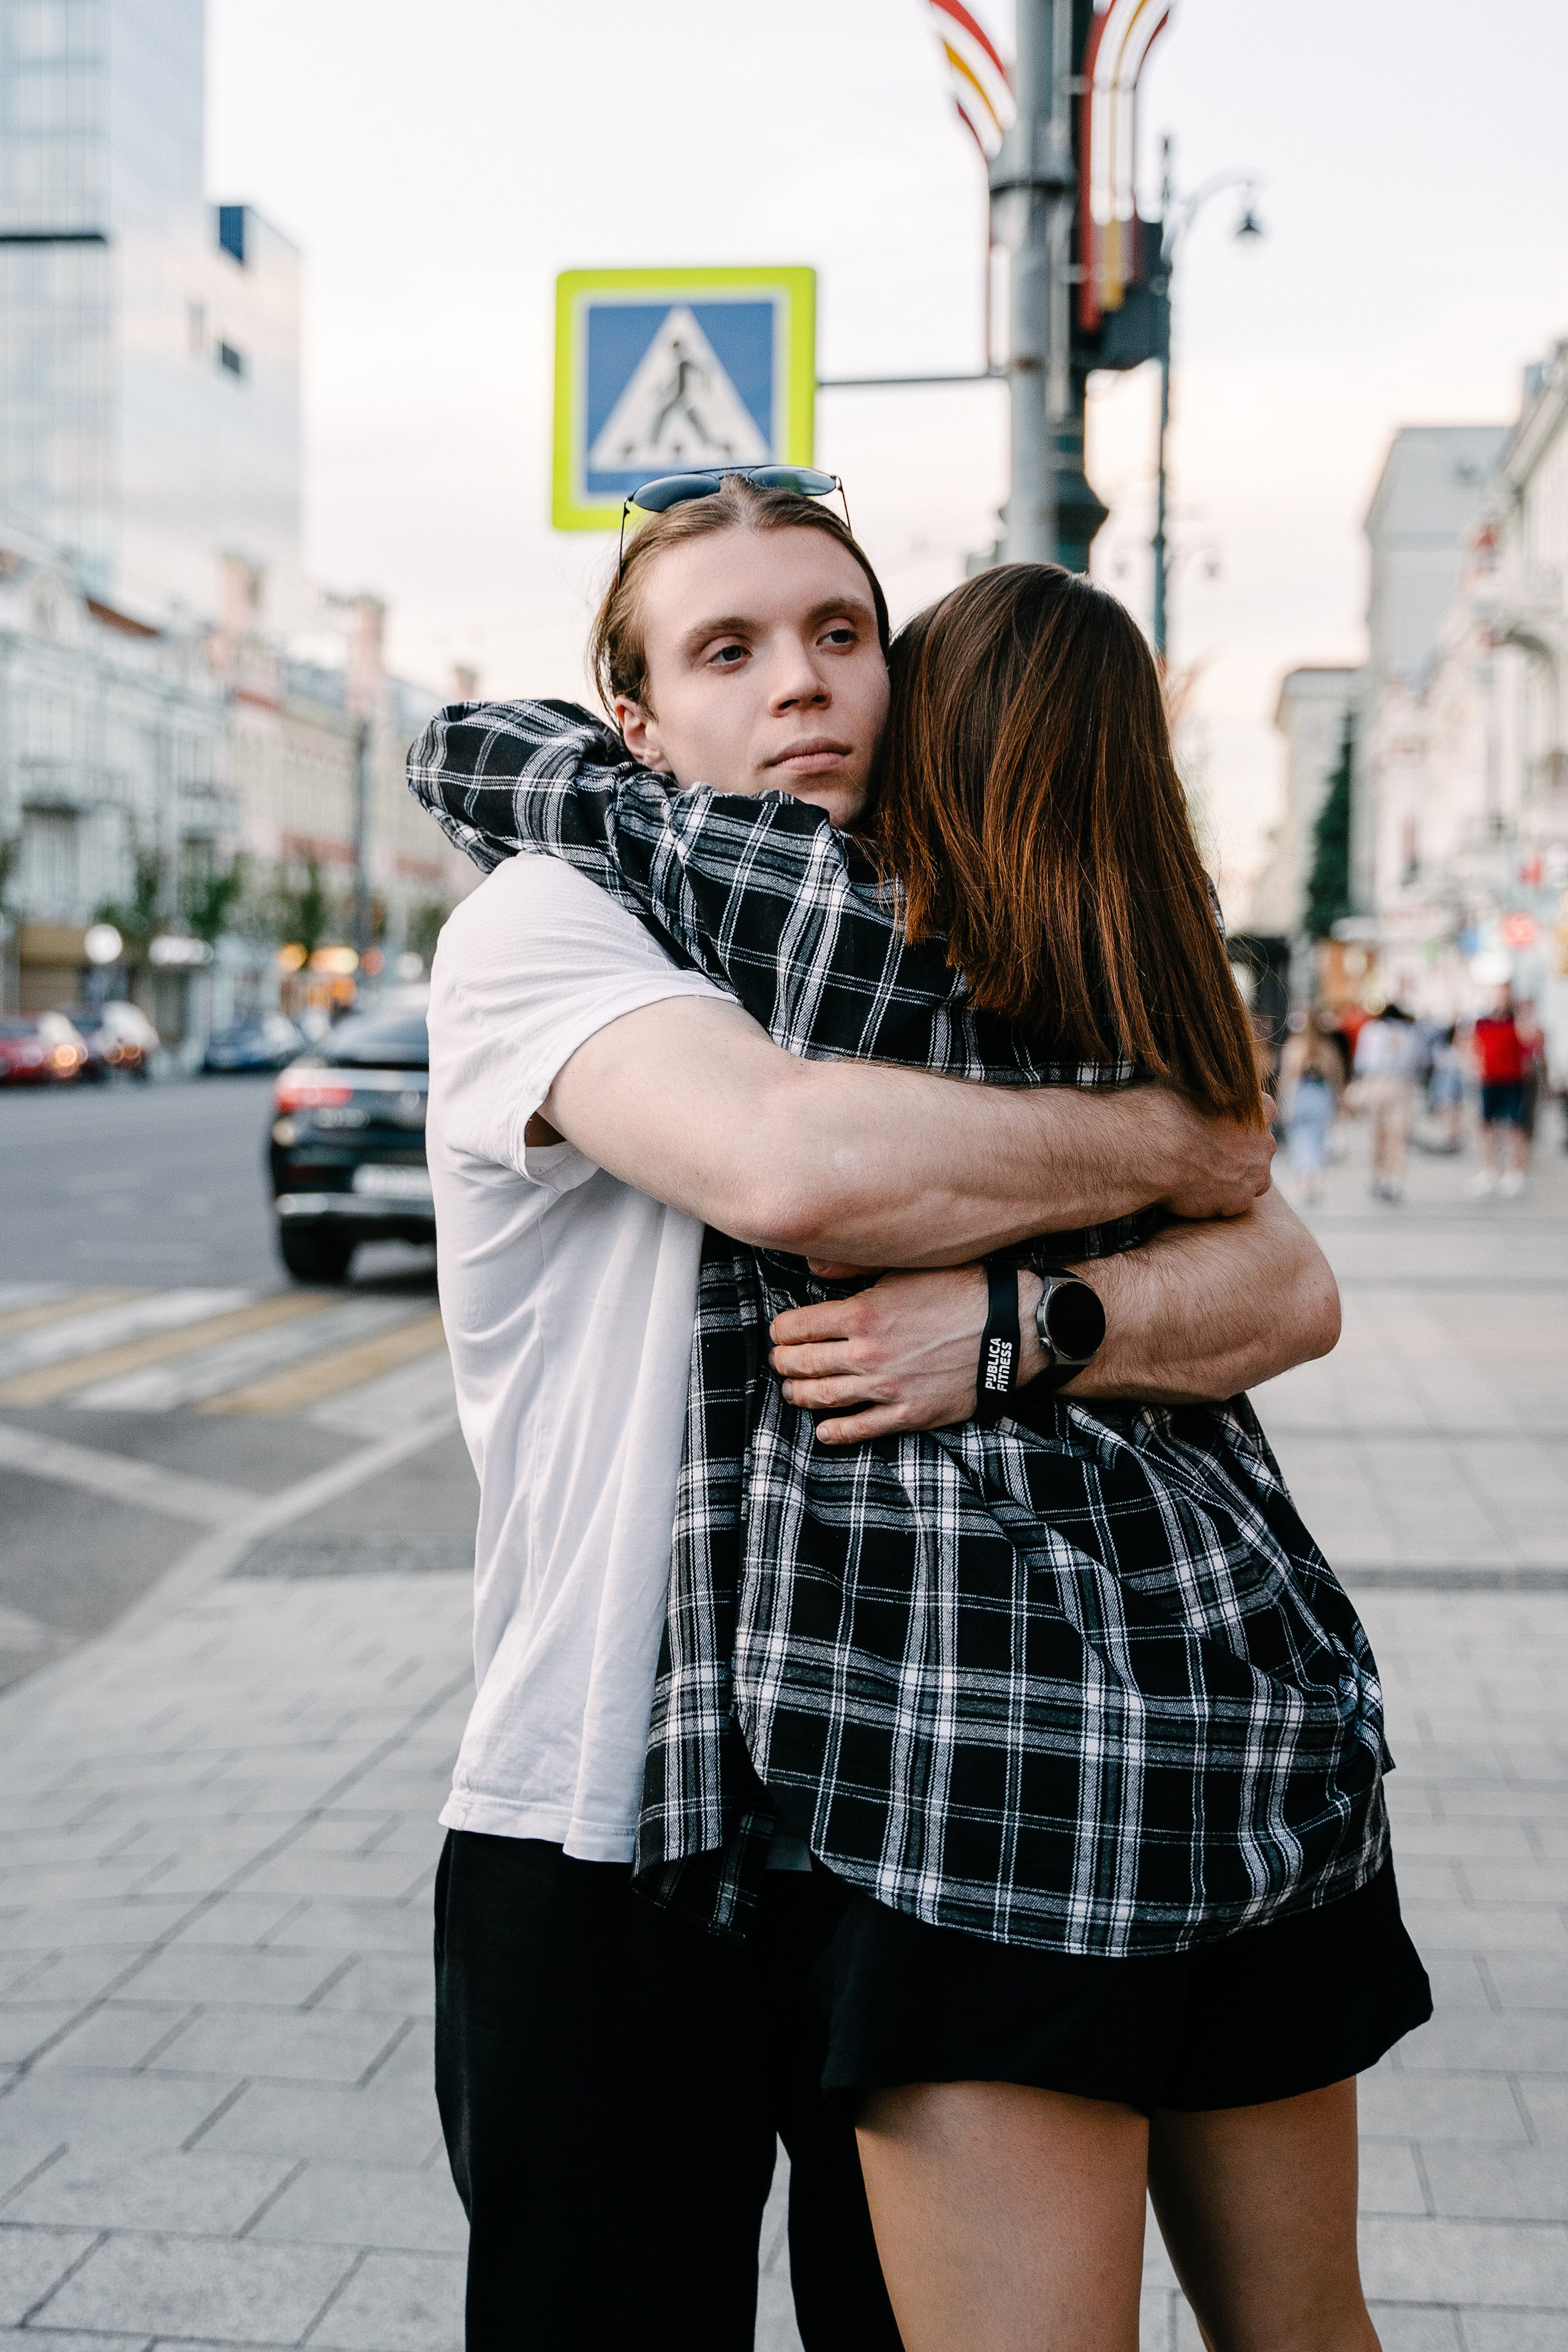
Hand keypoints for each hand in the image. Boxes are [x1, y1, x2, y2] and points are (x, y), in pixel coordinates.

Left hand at [770, 1266, 1043, 1443]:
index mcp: (862, 1313)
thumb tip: (812, 1266)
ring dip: (799, 1395)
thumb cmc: (961, 1289)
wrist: (1012, 1329)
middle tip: (781, 1361)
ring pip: (823, 1398)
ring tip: (793, 1391)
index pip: (797, 1327)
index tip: (781, 1332)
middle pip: (803, 1363)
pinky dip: (835, 1432)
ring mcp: (887, 1387)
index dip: (782, 1330)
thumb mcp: (905, 1267)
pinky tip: (824, 1430)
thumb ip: (853, 1269)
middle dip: (784, 1362)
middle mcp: (868, 1353)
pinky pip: (860, 1429)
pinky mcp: (909, 1414)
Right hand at [1159, 1095, 1275, 1220]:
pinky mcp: (1238, 1202)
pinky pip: (1235, 1203)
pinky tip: (1195, 1193)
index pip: (1265, 1109)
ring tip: (1204, 1176)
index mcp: (1256, 1107)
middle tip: (1210, 1152)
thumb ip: (1204, 1091)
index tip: (1225, 1121)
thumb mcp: (1187, 1085)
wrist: (1152, 1150)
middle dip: (1241, 1151)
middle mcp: (1264, 1141)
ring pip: (1255, 1179)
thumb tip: (1195, 1085)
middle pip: (1262, 1148)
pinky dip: (1218, 1200)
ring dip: (1237, 1177)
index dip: (1244, 1115)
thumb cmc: (1163, 1112)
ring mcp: (1255, 1174)